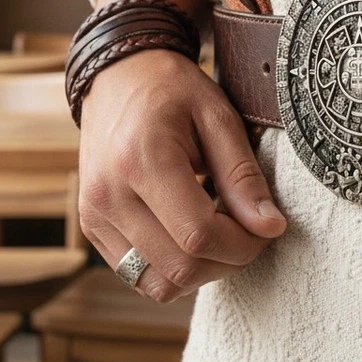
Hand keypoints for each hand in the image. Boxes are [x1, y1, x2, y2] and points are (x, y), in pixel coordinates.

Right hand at [78, 49, 286, 301]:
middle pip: (180, 268)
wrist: (118, 77)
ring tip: (216, 229)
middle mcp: (109, 194)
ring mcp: (94, 215)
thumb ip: (243, 174)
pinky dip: (173, 266)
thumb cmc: (172, 90)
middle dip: (227, 261)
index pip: (198, 236)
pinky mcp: (91, 227)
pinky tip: (188, 230)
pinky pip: (138, 275)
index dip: (242, 245)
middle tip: (247, 230)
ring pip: (159, 284)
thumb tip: (270, 226)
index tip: (265, 228)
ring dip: (200, 270)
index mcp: (141, 160)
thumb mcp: (218, 117)